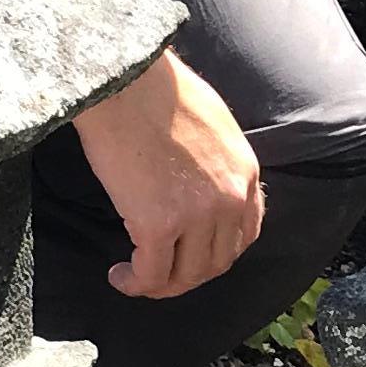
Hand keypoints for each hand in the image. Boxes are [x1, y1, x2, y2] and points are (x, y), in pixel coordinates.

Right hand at [74, 50, 264, 299]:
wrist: (125, 82)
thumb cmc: (156, 89)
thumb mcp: (213, 123)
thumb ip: (217, 160)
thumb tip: (196, 180)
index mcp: (245, 172)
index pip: (245, 233)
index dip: (217, 253)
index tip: (192, 253)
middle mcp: (230, 199)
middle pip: (217, 262)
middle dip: (188, 275)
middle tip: (159, 272)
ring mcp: (197, 215)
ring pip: (186, 276)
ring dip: (161, 285)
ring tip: (136, 276)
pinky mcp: (159, 224)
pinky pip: (152, 274)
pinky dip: (135, 283)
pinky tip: (119, 276)